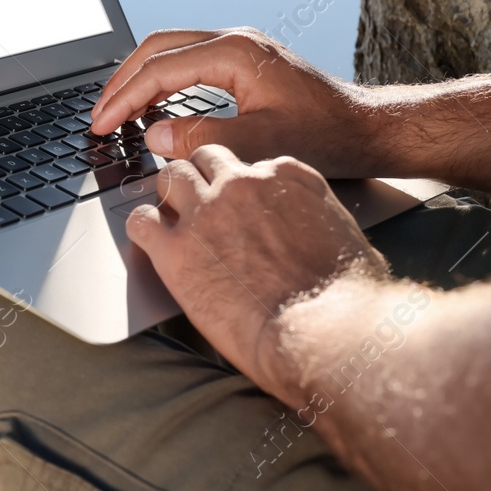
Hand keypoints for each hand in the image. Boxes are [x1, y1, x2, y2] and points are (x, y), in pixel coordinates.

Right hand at [90, 28, 381, 178]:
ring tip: (118, 112)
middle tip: (99, 114)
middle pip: (158, 48)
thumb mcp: (260, 143)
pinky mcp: (246, 63)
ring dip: (141, 80)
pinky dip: (163, 82)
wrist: (367, 130)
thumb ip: (202, 138)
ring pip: (172, 52)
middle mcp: (235, 41)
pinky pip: (190, 62)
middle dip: (123, 81)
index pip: (160, 68)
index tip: (102, 123)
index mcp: (235, 52)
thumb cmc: (327, 136)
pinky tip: (156, 107)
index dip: (124, 98)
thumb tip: (155, 133)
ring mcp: (240, 49)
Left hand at [127, 144, 387, 403]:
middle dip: (200, 176)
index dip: (242, 182)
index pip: (251, 161)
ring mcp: (205, 212)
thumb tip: (321, 233)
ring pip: (170, 178)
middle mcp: (242, 183)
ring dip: (168, 194)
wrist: (324, 331)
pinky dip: (142, 228)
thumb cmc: (348, 297)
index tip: (240, 198)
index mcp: (286, 177)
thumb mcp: (348, 238)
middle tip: (198, 199)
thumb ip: (321, 220)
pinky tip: (149, 239)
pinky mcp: (175, 249)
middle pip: (205, 159)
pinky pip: (141, 221)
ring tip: (168, 212)